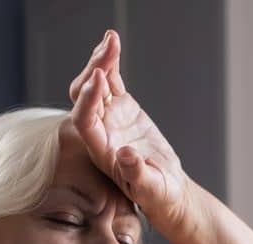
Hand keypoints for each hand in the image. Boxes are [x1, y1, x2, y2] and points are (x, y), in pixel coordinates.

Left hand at [67, 30, 194, 236]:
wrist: (167, 191)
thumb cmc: (159, 195)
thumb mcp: (152, 189)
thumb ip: (137, 175)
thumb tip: (126, 156)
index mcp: (100, 151)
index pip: (85, 120)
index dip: (88, 99)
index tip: (99, 79)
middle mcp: (99, 131)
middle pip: (85, 96)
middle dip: (94, 72)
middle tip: (108, 50)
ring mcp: (109, 117)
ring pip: (96, 84)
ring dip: (101, 61)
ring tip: (112, 39)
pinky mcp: (121, 107)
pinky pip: (111, 81)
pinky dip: (110, 62)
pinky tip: (113, 42)